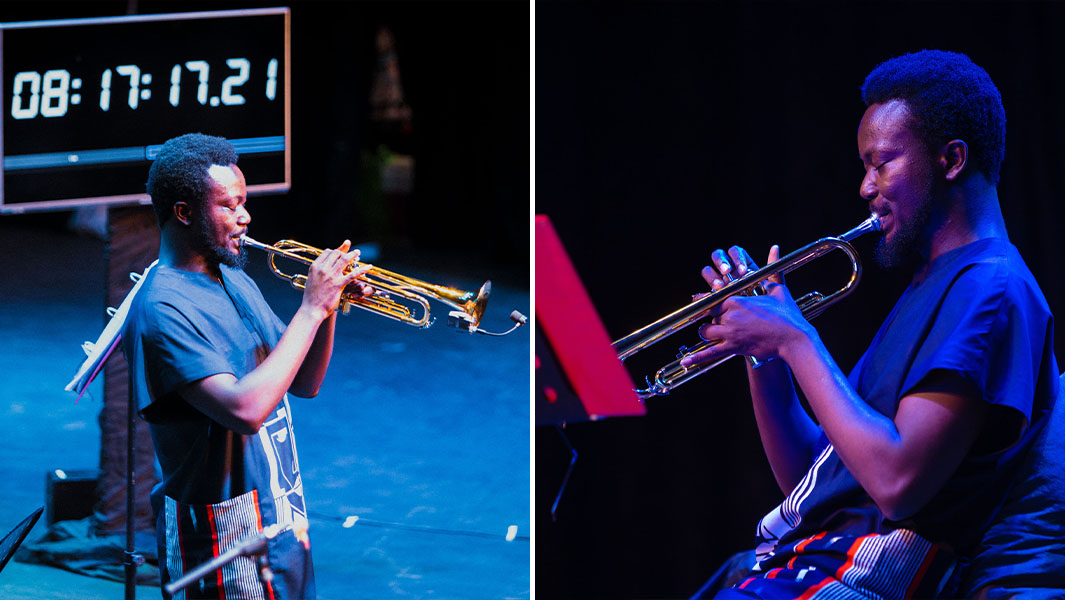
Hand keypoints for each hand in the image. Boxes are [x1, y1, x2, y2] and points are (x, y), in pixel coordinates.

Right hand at [301, 240, 372, 318]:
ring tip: (358, 252)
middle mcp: (322, 269)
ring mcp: (331, 276)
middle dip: (345, 251)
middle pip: (336, 253)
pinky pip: (353, 274)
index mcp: (315, 267)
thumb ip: (318, 271)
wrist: (311, 309)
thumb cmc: (311, 297)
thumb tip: (323, 266)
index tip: (341, 252)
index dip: (335, 251)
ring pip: (344, 260)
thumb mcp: (312, 280)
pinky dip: (362, 269)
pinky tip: (369, 267)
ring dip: (353, 254)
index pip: (327, 252)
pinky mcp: (338, 284)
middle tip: (352, 252)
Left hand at [682, 245, 806, 364]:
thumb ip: (772, 269)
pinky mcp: (733, 347)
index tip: (704, 304)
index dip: (711, 305)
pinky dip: (697, 358)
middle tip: (717, 322)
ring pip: (706, 332)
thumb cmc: (787, 315)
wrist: (794, 338)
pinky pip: (710, 352)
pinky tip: (686, 362)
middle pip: (709, 316)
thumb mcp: (778, 289)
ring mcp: (731, 331)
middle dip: (712, 320)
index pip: (714, 300)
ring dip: (707, 334)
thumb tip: (775, 248)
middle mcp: (730, 314)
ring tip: (712, 335)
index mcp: (737, 299)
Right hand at [699, 244, 781, 293]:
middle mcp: (728, 270)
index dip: (736, 258)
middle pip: (718, 256)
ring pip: (708, 271)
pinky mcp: (712, 296)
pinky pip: (702, 292)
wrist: (759, 321)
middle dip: (721, 262)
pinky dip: (702, 294)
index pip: (735, 252)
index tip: (742, 270)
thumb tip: (775, 248)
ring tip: (719, 287)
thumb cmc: (766, 301)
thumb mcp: (773, 285)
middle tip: (727, 272)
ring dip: (712, 277)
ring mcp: (718, 282)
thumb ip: (773, 266)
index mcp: (741, 263)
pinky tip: (707, 297)